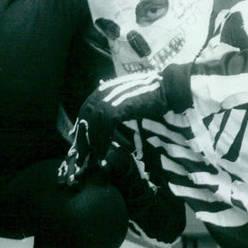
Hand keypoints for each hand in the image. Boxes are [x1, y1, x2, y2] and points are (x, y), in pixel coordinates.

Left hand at [58, 71, 168, 187]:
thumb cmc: (151, 94)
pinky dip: (103, 142)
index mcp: (104, 89)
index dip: (81, 128)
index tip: (80, 143)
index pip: (85, 110)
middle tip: (81, 156)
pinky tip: (104, 154)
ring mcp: (111, 98)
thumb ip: (116, 105)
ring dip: (92, 145)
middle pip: (85, 118)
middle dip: (82, 139)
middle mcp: (104, 92)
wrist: (167, 87)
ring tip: (95, 160)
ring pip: (93, 125)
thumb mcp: (128, 98)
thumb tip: (109, 117)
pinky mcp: (120, 106)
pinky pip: (105, 127)